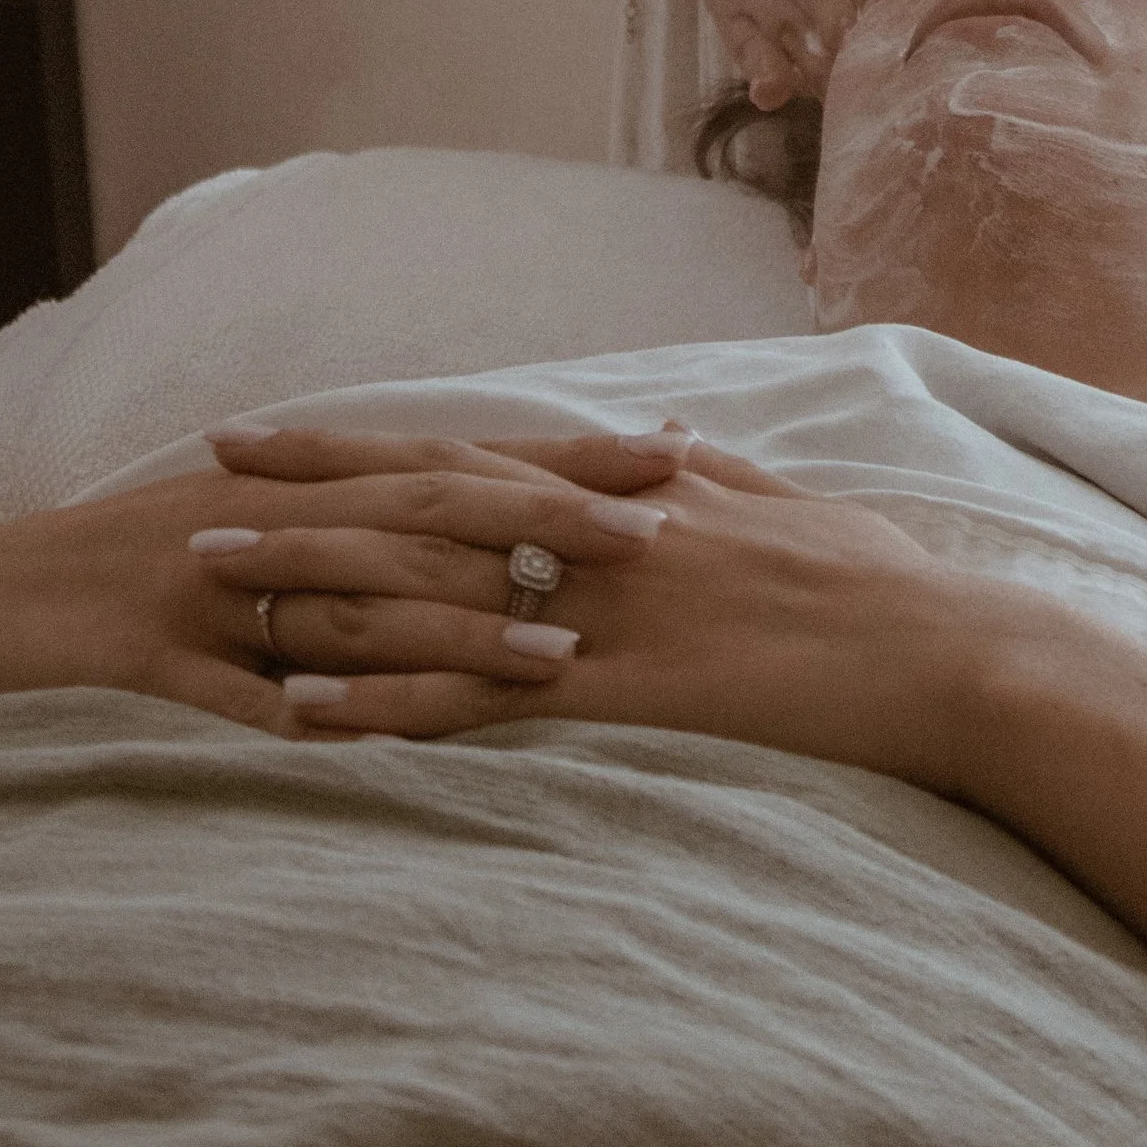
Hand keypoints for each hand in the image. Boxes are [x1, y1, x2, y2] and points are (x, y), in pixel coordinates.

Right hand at [0, 428, 698, 742]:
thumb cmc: (131, 571)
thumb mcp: (263, 541)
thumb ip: (367, 547)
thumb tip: (480, 558)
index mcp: (317, 486)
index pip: (469, 461)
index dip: (571, 460)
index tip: (677, 460)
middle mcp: (286, 517)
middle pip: (438, 511)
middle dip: (552, 522)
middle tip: (663, 540)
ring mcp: (225, 587)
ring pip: (363, 603)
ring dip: (465, 627)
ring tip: (564, 652)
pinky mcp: (163, 656)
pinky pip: (248, 694)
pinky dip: (315, 713)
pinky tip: (384, 740)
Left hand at [210, 424, 1037, 793]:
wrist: (947, 657)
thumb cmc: (884, 588)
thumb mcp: (793, 507)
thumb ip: (719, 473)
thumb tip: (671, 441)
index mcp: (628, 492)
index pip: (466, 453)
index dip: (362, 444)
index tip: (275, 432)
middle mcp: (597, 536)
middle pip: (421, 504)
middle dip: (305, 493)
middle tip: (198, 484)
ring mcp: (600, 614)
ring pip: (428, 592)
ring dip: (314, 588)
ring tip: (212, 587)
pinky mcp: (614, 696)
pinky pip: (475, 702)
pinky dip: (386, 703)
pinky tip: (306, 714)